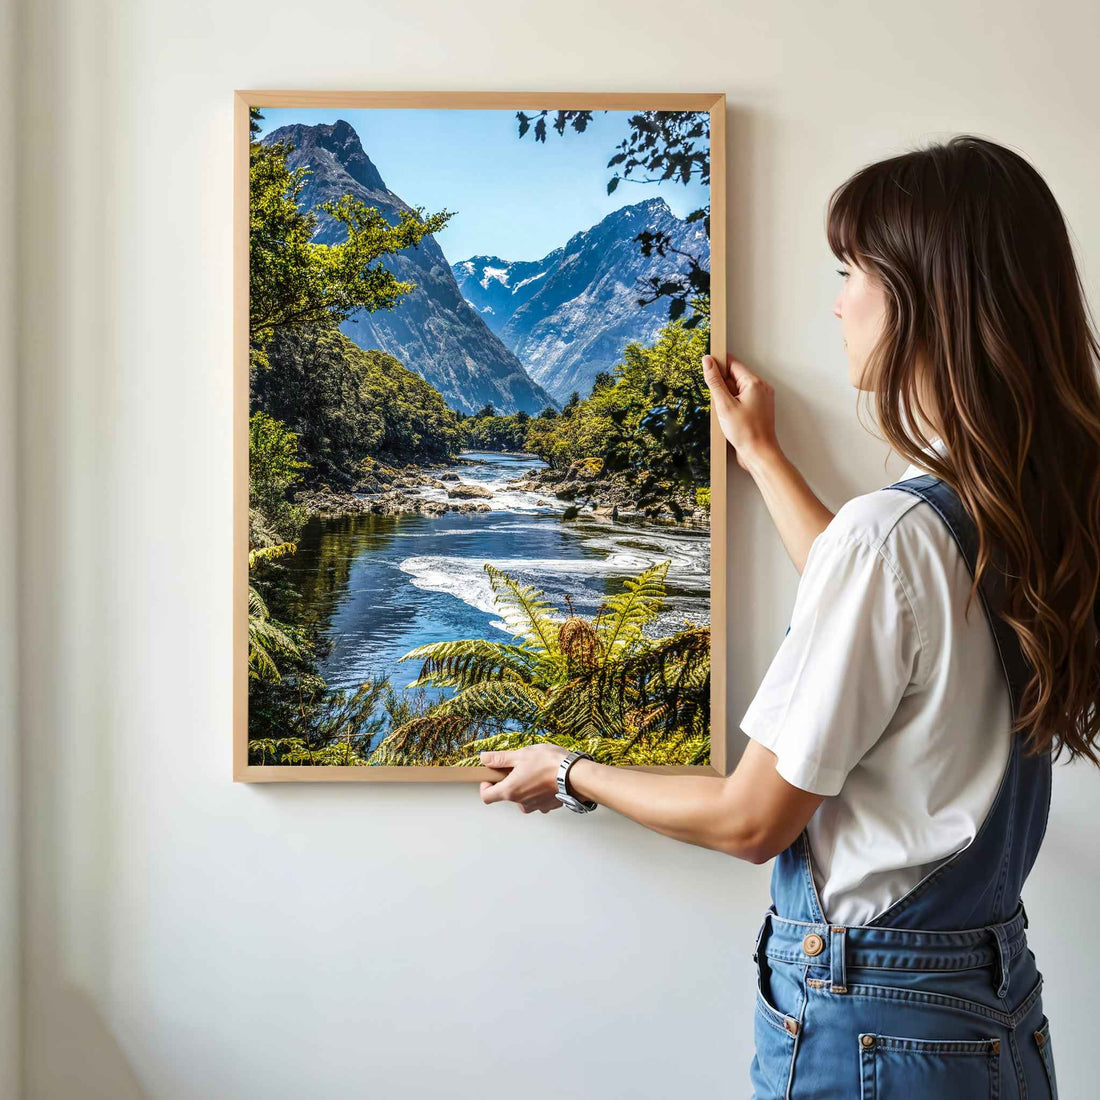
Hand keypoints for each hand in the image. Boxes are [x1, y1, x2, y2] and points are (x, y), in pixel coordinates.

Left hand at [478, 743, 568, 812]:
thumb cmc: (549, 764)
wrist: (575, 775)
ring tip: (535, 771)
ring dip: (525, 786)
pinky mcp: (548, 806)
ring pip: (523, 797)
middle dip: (509, 781)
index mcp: (510, 790)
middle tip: (518, 767)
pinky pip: (538, 799)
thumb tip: (484, 758)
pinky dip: (538, 790)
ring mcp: (535, 806)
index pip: (487, 796)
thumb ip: (500, 759)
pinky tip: (546, 778)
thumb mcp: (521, 755)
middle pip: (506, 795)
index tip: (491, 776)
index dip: (485, 786)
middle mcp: (521, 802)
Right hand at [702, 353, 780, 472]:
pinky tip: (729, 418)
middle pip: (735, 377)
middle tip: (718, 402)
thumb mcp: (724, 405)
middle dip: (722, 387)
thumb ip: (714, 381)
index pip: (733, 364)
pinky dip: (732, 405)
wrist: (759, 454)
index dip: (718, 366)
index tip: (706, 369)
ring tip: (725, 413)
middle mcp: (761, 388)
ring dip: (726, 398)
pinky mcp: (758, 409)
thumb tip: (708, 361)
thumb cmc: (746, 432)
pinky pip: (742, 400)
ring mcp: (761, 399)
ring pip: (737, 390)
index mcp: (754, 383)